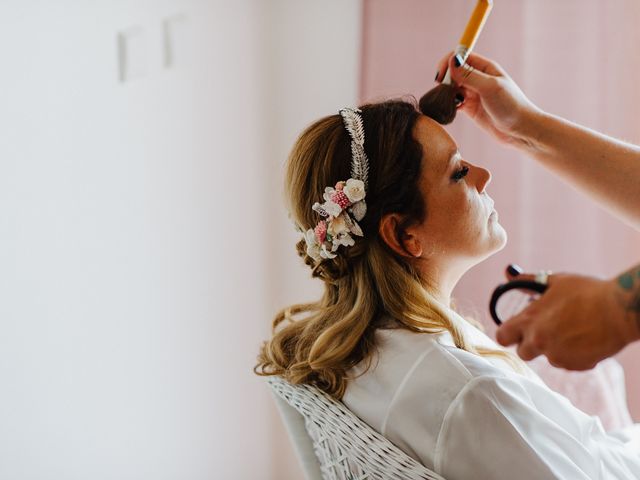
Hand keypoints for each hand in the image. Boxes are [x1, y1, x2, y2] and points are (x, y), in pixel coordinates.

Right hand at [434, 52, 540, 145]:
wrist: (520, 129)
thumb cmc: (510, 105)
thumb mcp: (489, 87)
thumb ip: (469, 75)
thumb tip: (451, 62)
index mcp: (485, 68)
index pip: (461, 57)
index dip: (448, 62)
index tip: (441, 76)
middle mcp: (478, 78)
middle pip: (454, 71)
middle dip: (445, 79)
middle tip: (442, 91)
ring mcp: (473, 93)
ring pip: (452, 87)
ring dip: (445, 93)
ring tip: (447, 102)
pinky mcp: (470, 108)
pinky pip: (453, 102)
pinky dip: (448, 104)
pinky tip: (450, 110)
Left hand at [495, 267, 639, 369]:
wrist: (619, 311)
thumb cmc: (587, 292)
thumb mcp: (554, 282)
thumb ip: (527, 281)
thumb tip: (508, 273)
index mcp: (530, 321)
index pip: (502, 336)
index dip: (508, 333)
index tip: (515, 330)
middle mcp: (539, 342)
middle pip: (523, 352)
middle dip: (531, 343)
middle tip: (546, 330)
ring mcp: (557, 356)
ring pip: (547, 357)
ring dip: (554, 348)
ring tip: (572, 330)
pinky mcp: (576, 365)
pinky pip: (567, 362)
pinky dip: (572, 354)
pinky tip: (584, 339)